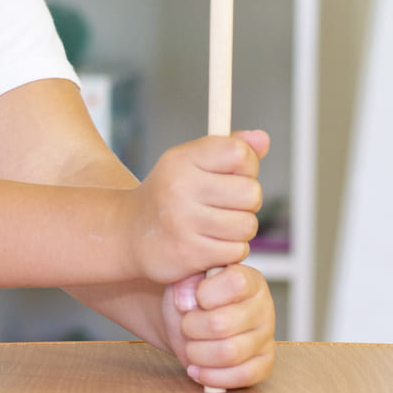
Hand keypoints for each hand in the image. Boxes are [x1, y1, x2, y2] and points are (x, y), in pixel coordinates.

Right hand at [125, 130, 268, 283]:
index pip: (240, 154)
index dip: (246, 166)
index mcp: (183, 159)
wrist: (129, 233)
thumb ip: (229, 149)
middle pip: (251, 194)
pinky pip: (236, 251)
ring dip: (238, 230)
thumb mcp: (190, 161)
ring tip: (215, 226)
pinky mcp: (189, 253)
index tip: (231, 174)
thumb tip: (263, 139)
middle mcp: (181, 187)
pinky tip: (208, 244)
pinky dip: (228, 251)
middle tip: (223, 204)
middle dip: (245, 202)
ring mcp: (183, 222)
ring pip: (247, 226)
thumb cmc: (168, 193)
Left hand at [160, 264, 275, 389]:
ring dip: (198, 353)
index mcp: (249, 279)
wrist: (186, 321)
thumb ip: (187, 278)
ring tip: (190, 346)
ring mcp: (266, 337)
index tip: (193, 297)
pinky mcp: (264, 364)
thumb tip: (188, 301)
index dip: (207, 292)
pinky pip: (243, 376)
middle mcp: (263, 307)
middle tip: (186, 325)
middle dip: (192, 327)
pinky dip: (212, 376)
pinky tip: (197, 368)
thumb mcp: (184, 277)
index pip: (236, 282)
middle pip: (223, 323)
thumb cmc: (190, 296)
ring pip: (229, 353)